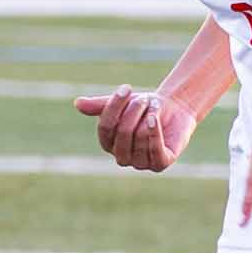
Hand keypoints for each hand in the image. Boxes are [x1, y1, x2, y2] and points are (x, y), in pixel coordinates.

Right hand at [71, 84, 194, 173]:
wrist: (175, 109)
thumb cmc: (145, 107)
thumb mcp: (122, 103)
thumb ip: (100, 105)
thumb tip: (77, 103)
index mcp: (109, 144)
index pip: (105, 128)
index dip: (114, 107)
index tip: (126, 88)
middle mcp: (122, 158)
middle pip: (123, 133)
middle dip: (134, 111)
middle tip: (144, 99)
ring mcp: (141, 164)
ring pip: (140, 138)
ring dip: (149, 116)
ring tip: (155, 106)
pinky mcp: (160, 164)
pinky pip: (154, 150)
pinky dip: (154, 132)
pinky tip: (153, 118)